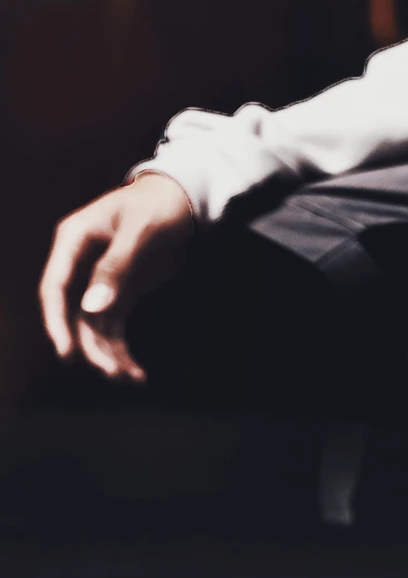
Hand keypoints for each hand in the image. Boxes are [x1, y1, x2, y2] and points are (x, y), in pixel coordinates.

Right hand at [39, 173, 193, 381]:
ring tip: (129, 378)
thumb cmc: (158, 205)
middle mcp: (80, 264)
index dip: (56, 322)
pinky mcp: (120, 293)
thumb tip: (92, 307)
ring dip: (108, 354)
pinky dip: (122, 350)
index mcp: (73, 241)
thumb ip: (116, 267)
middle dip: (90, 346)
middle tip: (111, 372)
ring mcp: (99, 282)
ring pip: (94, 327)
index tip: (67, 353)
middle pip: (74, 315)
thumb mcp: (141, 231)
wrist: (182, 199)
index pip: (55, 287)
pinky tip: (136, 373)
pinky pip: (114, 328)